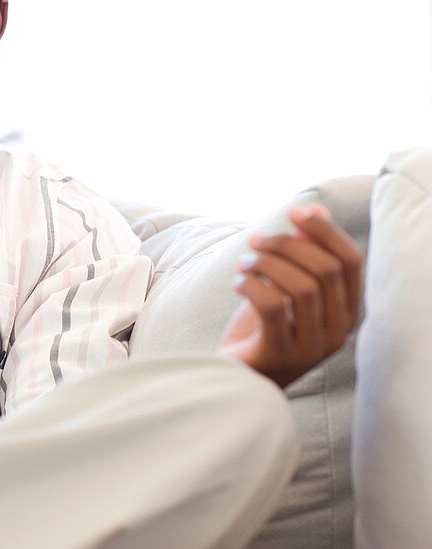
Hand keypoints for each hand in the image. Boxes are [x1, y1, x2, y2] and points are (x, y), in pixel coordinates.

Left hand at [218, 204, 362, 387]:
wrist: (234, 376)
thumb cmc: (261, 328)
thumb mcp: (284, 287)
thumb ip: (302, 252)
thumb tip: (313, 208)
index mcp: (345, 312)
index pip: (350, 261)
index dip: (324, 230)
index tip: (294, 213)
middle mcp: (337, 331)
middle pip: (325, 269)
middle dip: (285, 245)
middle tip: (254, 241)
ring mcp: (312, 347)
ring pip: (301, 286)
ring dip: (265, 263)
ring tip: (243, 263)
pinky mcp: (281, 355)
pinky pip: (272, 306)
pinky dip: (251, 285)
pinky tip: (237, 284)